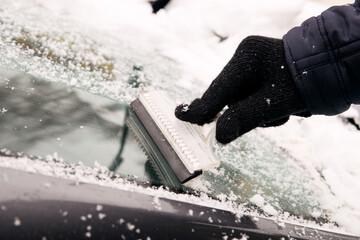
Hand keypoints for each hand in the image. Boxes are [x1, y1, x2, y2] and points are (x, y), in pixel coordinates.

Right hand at [175, 36, 309, 143]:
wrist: (330, 69)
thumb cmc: (304, 82)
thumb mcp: (274, 103)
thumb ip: (243, 118)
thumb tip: (220, 136)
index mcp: (245, 58)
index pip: (216, 90)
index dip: (199, 108)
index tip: (180, 115)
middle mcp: (246, 59)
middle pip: (227, 96)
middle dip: (239, 113)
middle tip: (249, 123)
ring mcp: (252, 66)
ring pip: (240, 100)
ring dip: (255, 113)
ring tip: (281, 112)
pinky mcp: (259, 74)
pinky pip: (250, 97)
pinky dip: (261, 108)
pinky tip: (280, 108)